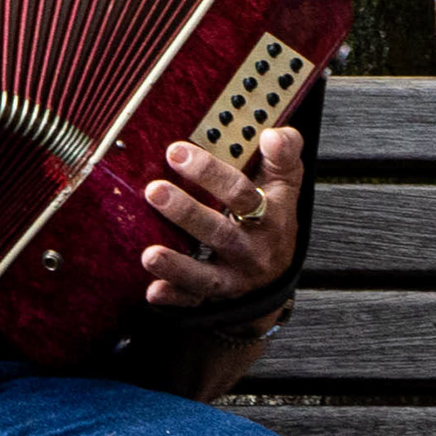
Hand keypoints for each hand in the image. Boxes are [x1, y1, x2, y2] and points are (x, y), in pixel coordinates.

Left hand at [142, 123, 303, 306]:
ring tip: (149, 254)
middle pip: (220, 233)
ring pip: (206, 274)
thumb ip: (283, 155)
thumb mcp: (285, 184)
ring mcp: (233, 276)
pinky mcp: (214, 297)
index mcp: (269, 217)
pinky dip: (173, 298)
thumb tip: (274, 134)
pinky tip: (153, 292)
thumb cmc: (273, 215)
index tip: (177, 152)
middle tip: (154, 191)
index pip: (241, 193)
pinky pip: (193, 301)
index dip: (210, 173)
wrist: (276, 270)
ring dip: (177, 265)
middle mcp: (252, 249)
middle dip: (186, 212)